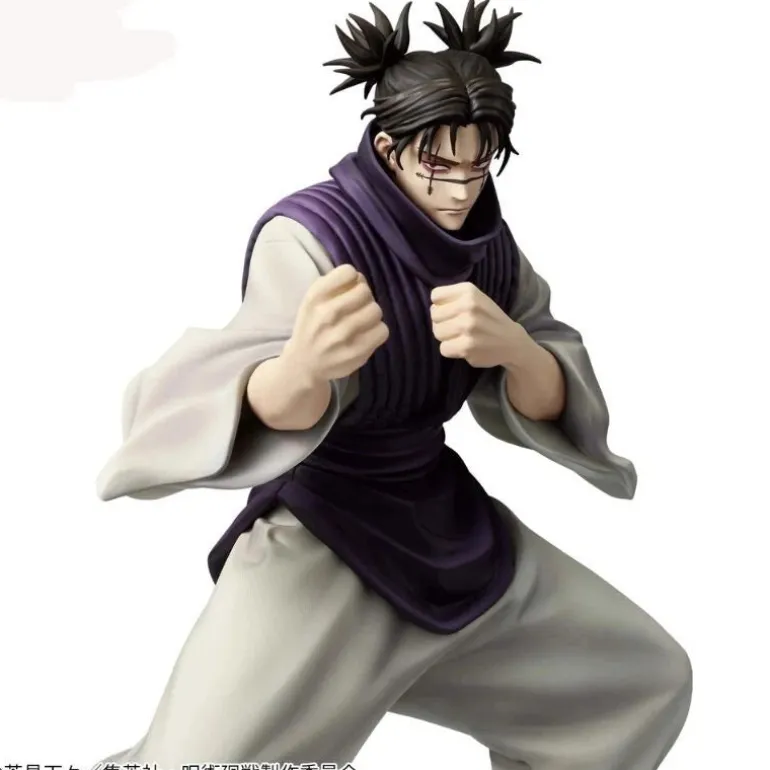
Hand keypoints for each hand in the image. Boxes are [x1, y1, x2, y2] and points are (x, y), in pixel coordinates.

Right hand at [283, 264, 388, 381]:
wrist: (303, 364)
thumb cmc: (312, 327)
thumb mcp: (312, 301)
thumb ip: (335, 285)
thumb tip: (361, 278)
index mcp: (315, 297)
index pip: (348, 272)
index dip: (353, 279)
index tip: (348, 289)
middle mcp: (327, 314)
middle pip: (365, 291)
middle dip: (364, 298)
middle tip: (357, 308)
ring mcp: (342, 335)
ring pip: (376, 310)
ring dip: (371, 315)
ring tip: (362, 322)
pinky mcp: (357, 352)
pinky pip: (382, 330)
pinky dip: (377, 331)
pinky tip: (366, 335)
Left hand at [430, 282, 528, 367]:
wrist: (512, 342)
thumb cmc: (489, 319)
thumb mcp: (475, 299)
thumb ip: (453, 298)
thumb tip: (432, 307)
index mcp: (469, 291)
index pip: (435, 296)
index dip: (441, 305)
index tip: (453, 311)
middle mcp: (468, 306)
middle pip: (434, 316)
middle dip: (443, 322)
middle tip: (458, 326)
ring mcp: (467, 327)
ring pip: (437, 332)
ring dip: (447, 337)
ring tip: (462, 336)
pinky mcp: (466, 346)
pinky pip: (443, 348)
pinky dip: (452, 350)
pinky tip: (465, 347)